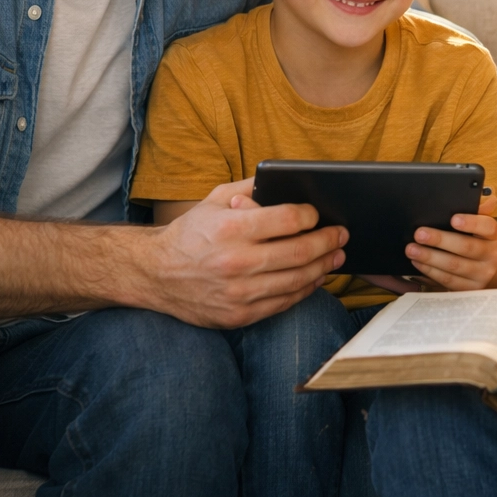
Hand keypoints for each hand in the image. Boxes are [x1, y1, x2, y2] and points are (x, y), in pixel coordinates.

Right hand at [147, 178, 347, 328]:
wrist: (155, 273)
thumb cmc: (190, 232)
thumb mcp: (214, 199)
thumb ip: (250, 189)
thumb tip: (286, 182)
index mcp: (231, 228)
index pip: (288, 220)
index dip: (311, 217)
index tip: (319, 215)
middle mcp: (236, 261)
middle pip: (299, 252)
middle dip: (328, 242)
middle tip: (341, 235)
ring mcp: (238, 292)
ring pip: (297, 280)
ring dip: (323, 267)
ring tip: (335, 256)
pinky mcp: (238, 315)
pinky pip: (283, 302)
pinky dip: (304, 290)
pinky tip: (314, 278)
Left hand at [407, 192, 496, 290]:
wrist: (482, 271)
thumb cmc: (475, 241)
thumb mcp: (477, 227)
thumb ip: (478, 211)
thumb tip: (489, 198)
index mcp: (493, 235)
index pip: (487, 226)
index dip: (471, 223)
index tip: (453, 219)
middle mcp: (492, 256)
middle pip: (466, 247)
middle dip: (440, 240)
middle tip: (419, 233)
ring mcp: (482, 275)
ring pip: (454, 266)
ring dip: (430, 257)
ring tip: (412, 249)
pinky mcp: (469, 289)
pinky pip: (448, 281)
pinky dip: (430, 271)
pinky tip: (418, 263)